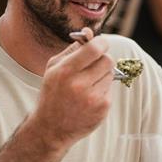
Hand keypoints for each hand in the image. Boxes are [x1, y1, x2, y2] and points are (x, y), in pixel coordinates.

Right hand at [29, 27, 114, 147]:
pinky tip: (89, 98)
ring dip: (102, 75)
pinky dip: (102, 90)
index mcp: (65, 71)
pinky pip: (110, 89)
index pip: (94, 48)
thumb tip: (89, 32)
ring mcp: (92, 98)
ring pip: (110, 74)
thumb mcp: (54, 68)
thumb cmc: (53, 93)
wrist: (51, 128)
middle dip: (103, 59)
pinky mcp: (102, 108)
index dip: (101, 43)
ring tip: (87, 85)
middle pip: (107, 60)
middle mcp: (79, 85)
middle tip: (95, 64)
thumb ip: (72, 49)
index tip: (100, 43)